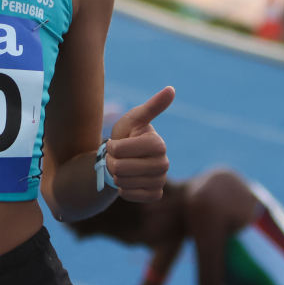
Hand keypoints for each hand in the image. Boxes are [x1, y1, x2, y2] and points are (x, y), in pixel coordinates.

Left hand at [105, 86, 173, 201]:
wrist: (124, 159)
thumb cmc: (128, 135)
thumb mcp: (134, 118)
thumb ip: (152, 106)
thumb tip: (171, 89)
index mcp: (158, 144)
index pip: (120, 150)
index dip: (111, 147)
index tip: (114, 143)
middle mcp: (164, 163)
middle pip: (121, 168)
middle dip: (111, 163)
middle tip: (116, 158)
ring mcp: (161, 180)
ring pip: (124, 183)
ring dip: (116, 176)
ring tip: (121, 168)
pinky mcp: (155, 194)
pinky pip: (131, 196)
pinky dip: (123, 190)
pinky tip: (127, 181)